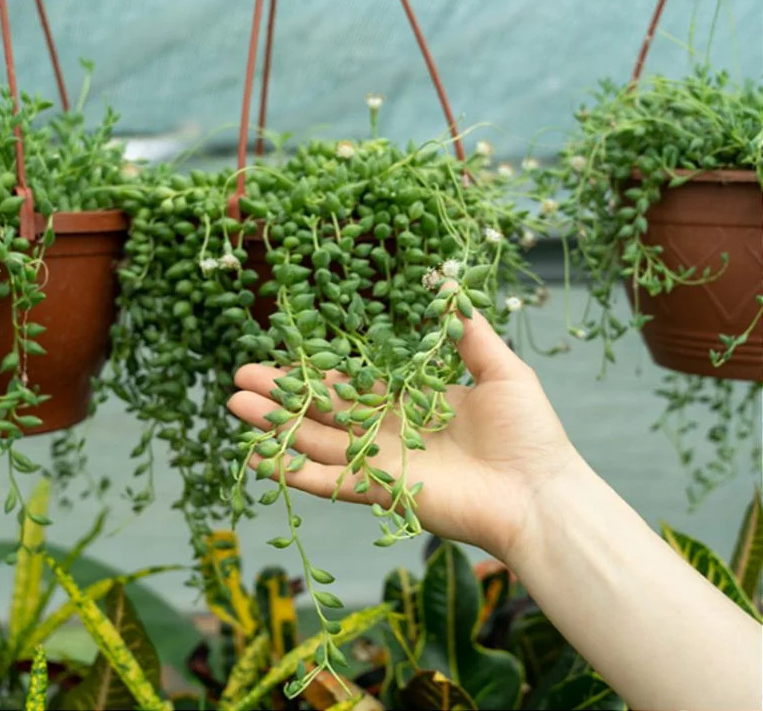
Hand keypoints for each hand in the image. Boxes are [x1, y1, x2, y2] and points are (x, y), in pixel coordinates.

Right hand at [228, 306, 582, 562]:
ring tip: (234, 405)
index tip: (283, 350)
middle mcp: (389, 431)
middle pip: (324, 409)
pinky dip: (291, 472)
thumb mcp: (500, 369)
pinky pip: (328, 481)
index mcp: (411, 400)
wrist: (540, 493)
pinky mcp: (380, 493)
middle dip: (282, 393)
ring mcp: (381, 463)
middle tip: (240, 376)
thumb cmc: (528, 432)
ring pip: (316, 441)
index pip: (353, 381)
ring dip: (276, 425)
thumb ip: (467, 331)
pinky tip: (256, 457)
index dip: (318, 368)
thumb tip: (448, 280)